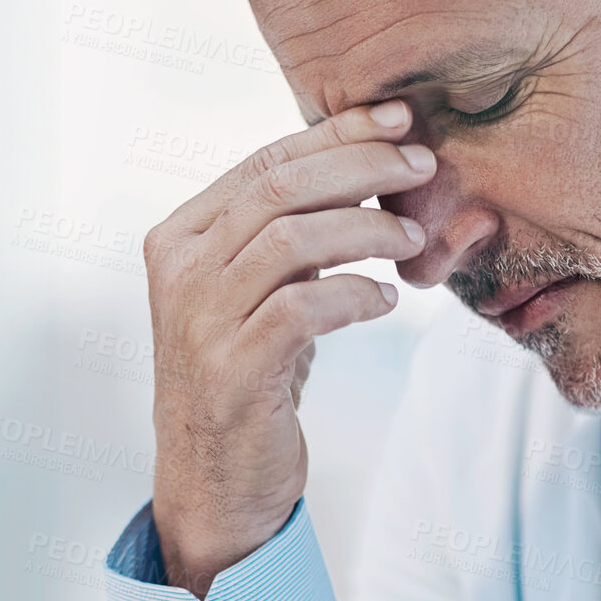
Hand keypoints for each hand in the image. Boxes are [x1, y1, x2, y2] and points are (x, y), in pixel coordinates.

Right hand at [144, 99, 433, 596]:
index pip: (262, 161)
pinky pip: (305, 307)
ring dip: (367, 230)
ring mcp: (199, 320)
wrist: (214, 481)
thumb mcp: (252, 293)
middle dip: (362, 166)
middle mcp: (178, 270)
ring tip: (413, 242)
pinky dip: (356, 295)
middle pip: (278, 188)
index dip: (334, 134)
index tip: (395, 119)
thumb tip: (363, 166)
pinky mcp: (232, 368)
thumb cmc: (246, 377)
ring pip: (291, 239)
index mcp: (178, 237)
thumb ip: (283, 235)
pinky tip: (386, 302)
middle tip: (423, 166)